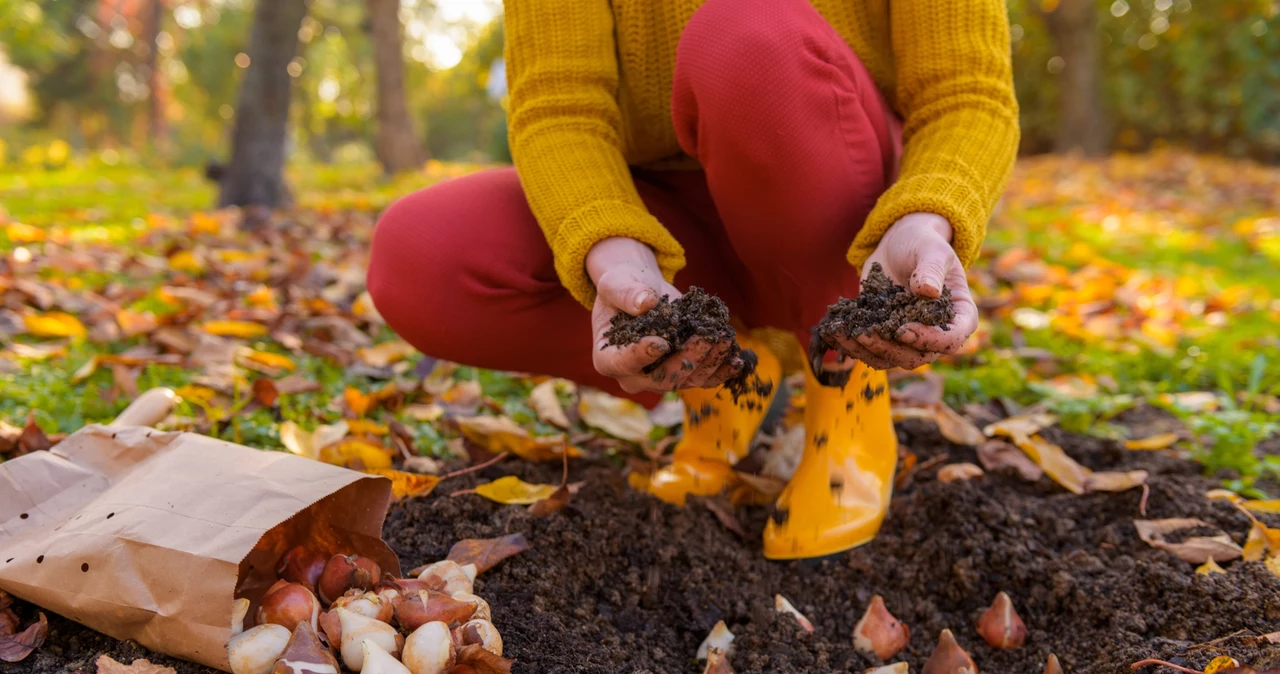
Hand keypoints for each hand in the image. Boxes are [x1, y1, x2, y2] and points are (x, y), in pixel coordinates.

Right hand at [587, 237, 740, 393]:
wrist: (640, 293)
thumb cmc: (622, 287)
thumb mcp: (616, 284)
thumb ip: (627, 293)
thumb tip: (646, 302)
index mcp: (608, 359)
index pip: (624, 362)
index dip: (642, 355)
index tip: (661, 342)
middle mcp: (635, 377)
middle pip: (663, 376)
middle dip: (688, 357)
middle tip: (708, 337)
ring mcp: (661, 379)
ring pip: (688, 379)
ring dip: (711, 362)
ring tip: (726, 339)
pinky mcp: (684, 373)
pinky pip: (705, 378)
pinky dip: (722, 370)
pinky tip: (738, 359)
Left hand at [830, 213, 978, 369]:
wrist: (900, 245)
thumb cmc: (923, 245)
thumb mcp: (931, 250)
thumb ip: (931, 269)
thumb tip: (927, 290)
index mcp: (959, 316)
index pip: (951, 339)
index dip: (929, 340)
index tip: (903, 329)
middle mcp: (936, 334)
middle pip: (917, 357)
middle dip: (889, 349)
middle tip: (863, 334)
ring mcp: (909, 339)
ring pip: (890, 359)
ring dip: (865, 350)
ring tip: (841, 333)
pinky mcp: (885, 336)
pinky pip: (870, 351)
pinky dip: (851, 345)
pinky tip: (833, 332)